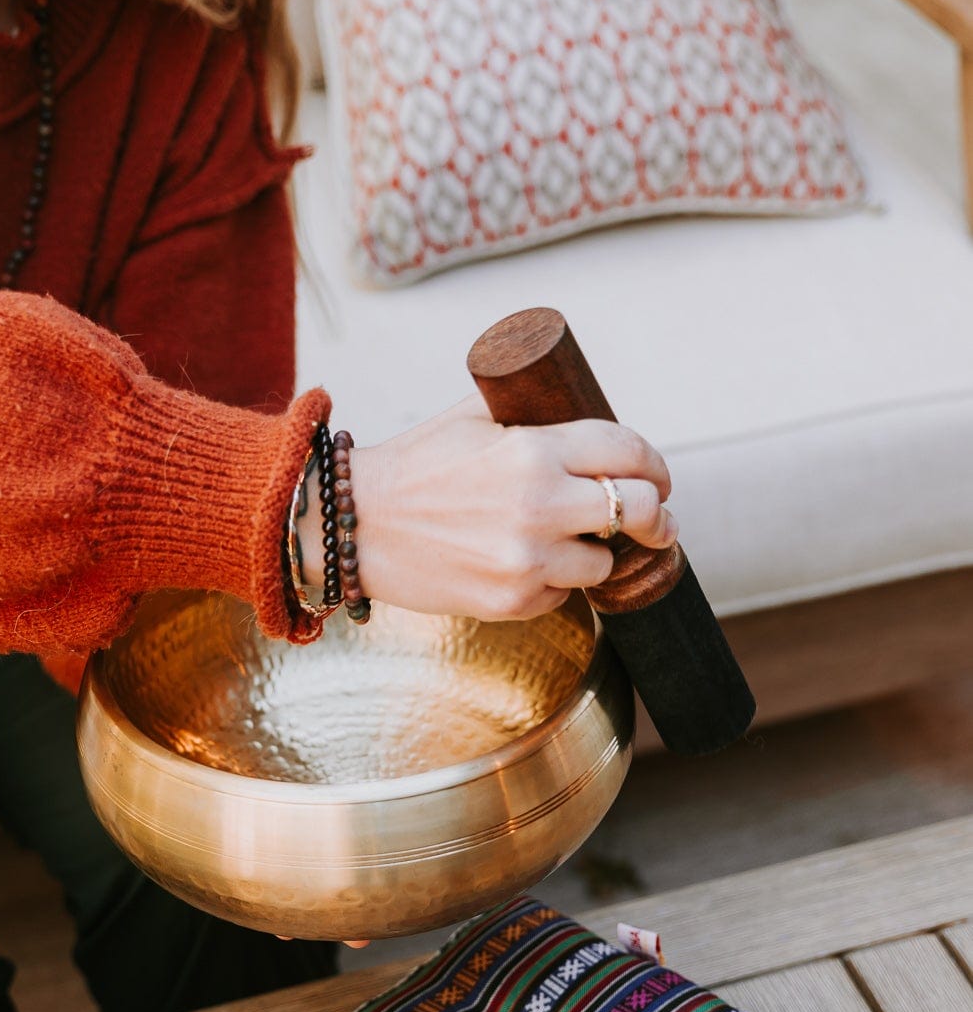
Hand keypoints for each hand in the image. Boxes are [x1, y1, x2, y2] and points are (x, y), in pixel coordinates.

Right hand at [303, 399, 675, 621]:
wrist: (354, 527)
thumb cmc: (415, 468)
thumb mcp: (472, 416)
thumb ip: (532, 411)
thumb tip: (585, 413)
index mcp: (533, 449)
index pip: (629, 451)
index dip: (654, 465)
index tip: (656, 478)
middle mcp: (539, 505)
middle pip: (638, 509)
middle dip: (654, 514)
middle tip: (653, 519)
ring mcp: (528, 559)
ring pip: (606, 560)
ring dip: (596, 551)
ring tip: (568, 541)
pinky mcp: (514, 600)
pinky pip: (564, 593)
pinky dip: (554, 581)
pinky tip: (522, 565)